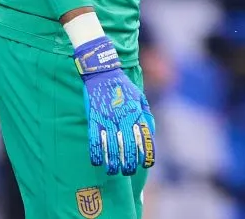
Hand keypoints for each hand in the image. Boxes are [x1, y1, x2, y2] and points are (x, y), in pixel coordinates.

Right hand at [74, 36, 155, 174]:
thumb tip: (150, 132)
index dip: (146, 154)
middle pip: (128, 146)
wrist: (103, 72)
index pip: (144, 139)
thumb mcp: (139, 97)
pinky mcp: (94, 118)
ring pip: (111, 146)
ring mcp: (108, 119)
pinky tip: (97, 161)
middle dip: (128, 162)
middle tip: (127, 171)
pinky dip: (96, 152)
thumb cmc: (122, 86)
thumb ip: (146, 114)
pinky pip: (94, 138)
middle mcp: (123, 118)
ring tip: (113, 171)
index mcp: (136, 114)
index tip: (146, 164)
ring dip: (112, 161)